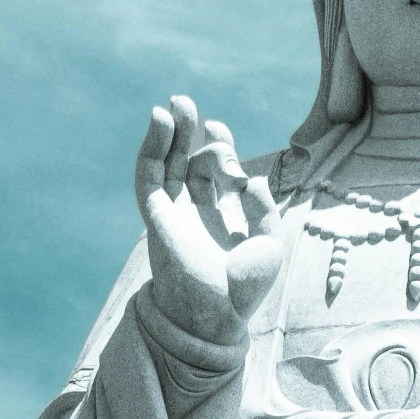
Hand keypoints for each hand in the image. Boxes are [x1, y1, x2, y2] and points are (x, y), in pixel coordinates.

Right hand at [135, 95, 284, 346]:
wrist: (215, 314)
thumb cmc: (246, 288)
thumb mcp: (269, 244)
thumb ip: (265, 209)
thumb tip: (256, 180)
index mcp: (224, 216)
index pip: (215, 173)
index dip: (217, 146)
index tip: (218, 129)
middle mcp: (196, 212)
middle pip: (189, 162)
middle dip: (191, 133)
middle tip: (191, 106)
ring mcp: (174, 213)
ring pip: (167, 165)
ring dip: (170, 134)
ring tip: (174, 104)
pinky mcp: (156, 216)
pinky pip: (149, 176)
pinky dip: (152, 148)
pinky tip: (159, 121)